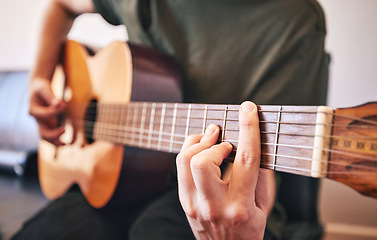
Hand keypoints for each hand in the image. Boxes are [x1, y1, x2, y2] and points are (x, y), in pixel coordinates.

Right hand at [29, 77, 65, 144]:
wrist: (38, 89)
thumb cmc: (41, 88)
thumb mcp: (45, 88)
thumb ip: (51, 97)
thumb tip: (59, 104)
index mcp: (33, 111)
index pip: (45, 115)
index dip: (55, 111)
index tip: (64, 104)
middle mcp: (36, 120)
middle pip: (42, 133)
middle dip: (53, 134)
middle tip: (65, 129)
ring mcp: (42, 124)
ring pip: (46, 138)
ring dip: (55, 142)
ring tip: (67, 143)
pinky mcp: (47, 125)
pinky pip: (51, 135)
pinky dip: (57, 139)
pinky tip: (67, 142)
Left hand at [176, 101, 274, 239]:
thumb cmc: (249, 228)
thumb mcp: (264, 205)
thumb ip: (261, 175)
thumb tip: (252, 143)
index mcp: (241, 205)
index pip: (245, 160)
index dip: (248, 130)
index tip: (248, 109)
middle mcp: (215, 204)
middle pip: (203, 161)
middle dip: (214, 142)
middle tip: (224, 141)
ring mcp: (194, 204)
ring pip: (185, 160)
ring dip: (199, 143)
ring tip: (212, 141)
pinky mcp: (183, 202)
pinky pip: (180, 167)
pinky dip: (190, 150)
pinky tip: (201, 150)